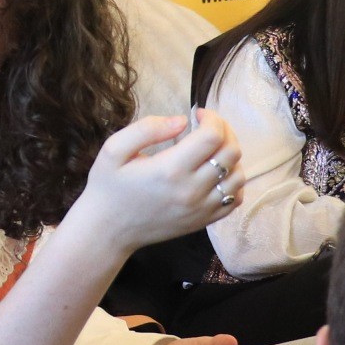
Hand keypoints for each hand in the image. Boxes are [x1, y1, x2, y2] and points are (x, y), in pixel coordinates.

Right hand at [69, 110, 242, 249]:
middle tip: (206, 126)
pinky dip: (232, 182)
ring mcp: (201, 209)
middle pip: (231, 152)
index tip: (197, 113)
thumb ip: (147, 129)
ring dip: (230, 155)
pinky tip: (215, 173)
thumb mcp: (114, 149)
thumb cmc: (107, 187)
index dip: (211, 117)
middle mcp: (192, 190)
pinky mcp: (203, 221)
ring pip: (238, 175)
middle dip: (224, 130)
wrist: (107, 231)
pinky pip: (234, 199)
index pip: (213, 136)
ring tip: (211, 149)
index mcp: (170, 169)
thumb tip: (182, 120)